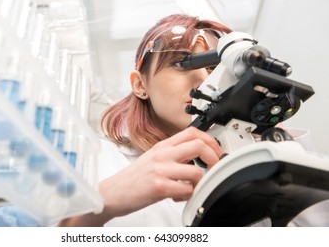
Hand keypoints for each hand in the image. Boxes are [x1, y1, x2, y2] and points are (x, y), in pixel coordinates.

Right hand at [97, 127, 222, 221]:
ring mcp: (160, 169)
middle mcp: (162, 154)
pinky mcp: (159, 186)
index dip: (210, 141)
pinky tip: (178, 196)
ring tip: (190, 187)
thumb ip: (173, 154)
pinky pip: (186, 190)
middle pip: (199, 145)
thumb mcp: (153, 158)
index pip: (192, 132)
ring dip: (199, 183)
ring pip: (196, 171)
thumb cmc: (133, 178)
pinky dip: (187, 196)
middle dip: (214, 157)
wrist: (113, 192)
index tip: (216, 151)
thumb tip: (197, 154)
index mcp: (162, 146)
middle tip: (214, 168)